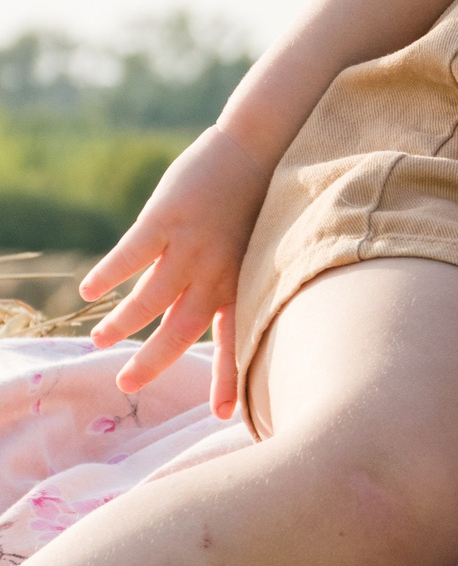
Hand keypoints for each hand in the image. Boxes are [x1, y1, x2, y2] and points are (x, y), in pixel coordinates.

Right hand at [79, 120, 270, 413]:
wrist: (259, 148)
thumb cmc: (258, 202)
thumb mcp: (257, 252)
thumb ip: (233, 288)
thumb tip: (212, 322)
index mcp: (241, 283)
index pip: (236, 341)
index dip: (230, 378)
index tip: (223, 417)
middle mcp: (217, 272)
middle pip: (181, 330)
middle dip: (154, 362)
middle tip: (128, 381)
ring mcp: (190, 246)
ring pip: (150, 298)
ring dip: (123, 321)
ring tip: (102, 337)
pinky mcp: (166, 219)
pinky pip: (131, 254)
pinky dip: (109, 274)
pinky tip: (90, 289)